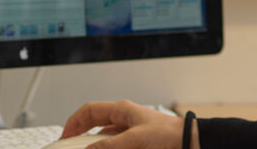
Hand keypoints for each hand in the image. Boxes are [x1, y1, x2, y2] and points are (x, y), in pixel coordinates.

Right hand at [59, 100, 191, 148]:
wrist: (191, 142)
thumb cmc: (169, 134)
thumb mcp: (135, 139)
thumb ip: (110, 145)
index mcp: (122, 110)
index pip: (89, 111)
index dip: (74, 122)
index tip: (65, 138)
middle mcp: (124, 119)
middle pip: (94, 126)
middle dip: (82, 137)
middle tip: (72, 148)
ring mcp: (130, 132)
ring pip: (104, 138)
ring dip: (95, 146)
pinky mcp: (136, 144)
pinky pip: (115, 146)